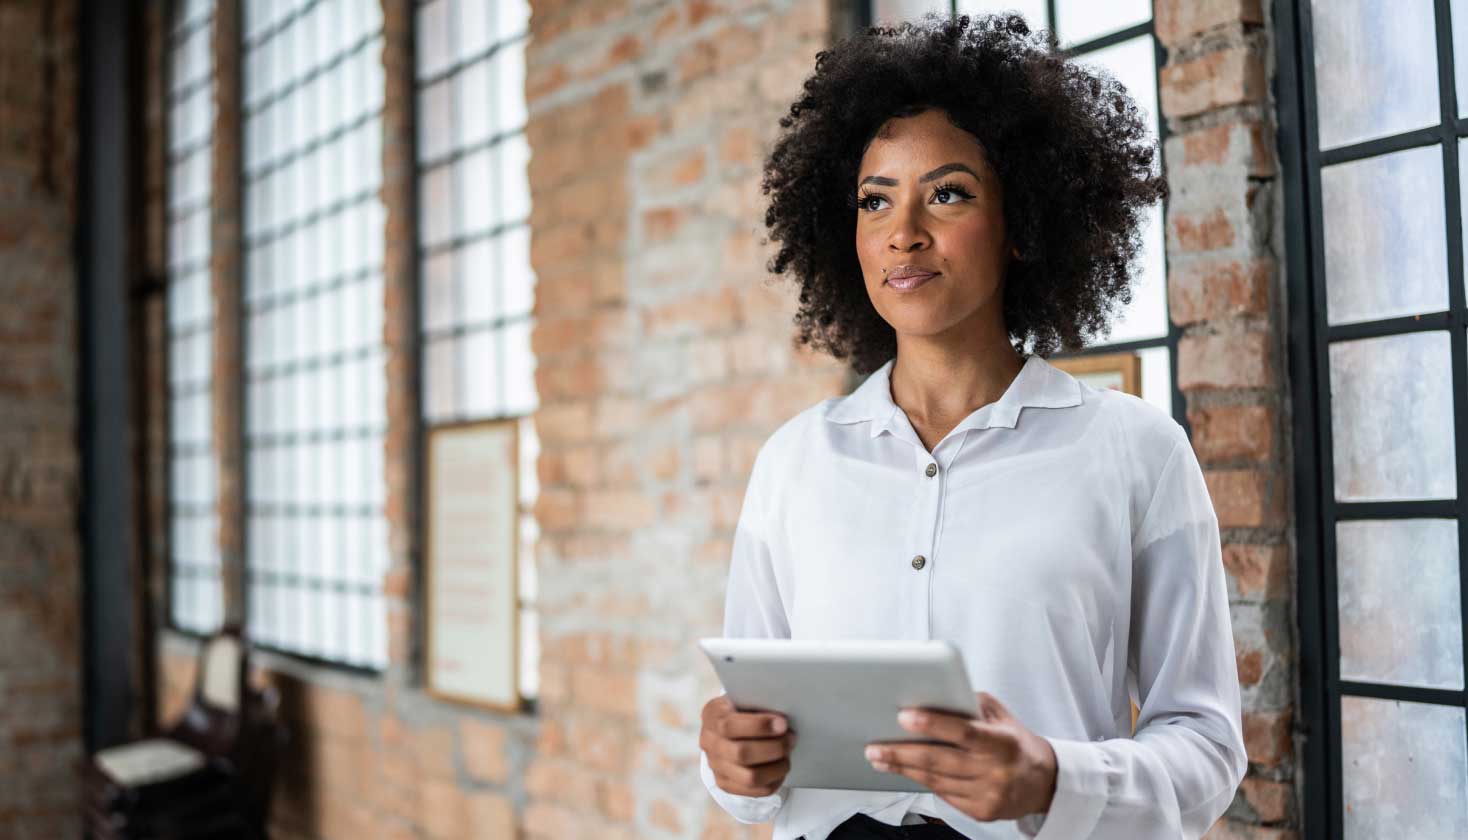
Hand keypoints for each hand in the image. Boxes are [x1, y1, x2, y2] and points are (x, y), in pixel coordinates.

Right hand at [699, 695, 797, 796]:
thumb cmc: (744, 709)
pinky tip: (781, 767)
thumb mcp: (746, 699)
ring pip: (750, 777)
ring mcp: (716, 766)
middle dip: (773, 747)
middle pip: (741, 754)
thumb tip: (783, 719)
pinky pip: (755, 791)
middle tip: (791, 739)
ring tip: (787, 754)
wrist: (729, 729)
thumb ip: (759, 705)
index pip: (730, 726)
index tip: (783, 723)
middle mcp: (709, 743)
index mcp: (712, 716)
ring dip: (777, 766)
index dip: (759, 726)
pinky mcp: (726, 783)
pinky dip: (775, 780)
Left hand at [864, 691, 1056, 822]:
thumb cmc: (1015, 742)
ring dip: (904, 769)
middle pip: (939, 761)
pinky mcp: (981, 812)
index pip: (963, 732)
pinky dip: (922, 781)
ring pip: (935, 781)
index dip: (932, 724)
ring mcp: (988, 795)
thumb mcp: (1000, 716)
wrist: (1043, 782)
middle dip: (901, 753)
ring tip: (880, 758)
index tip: (903, 716)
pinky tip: (906, 771)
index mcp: (1003, 742)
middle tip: (874, 746)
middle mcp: (996, 771)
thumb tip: (931, 694)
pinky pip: (943, 795)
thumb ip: (969, 704)